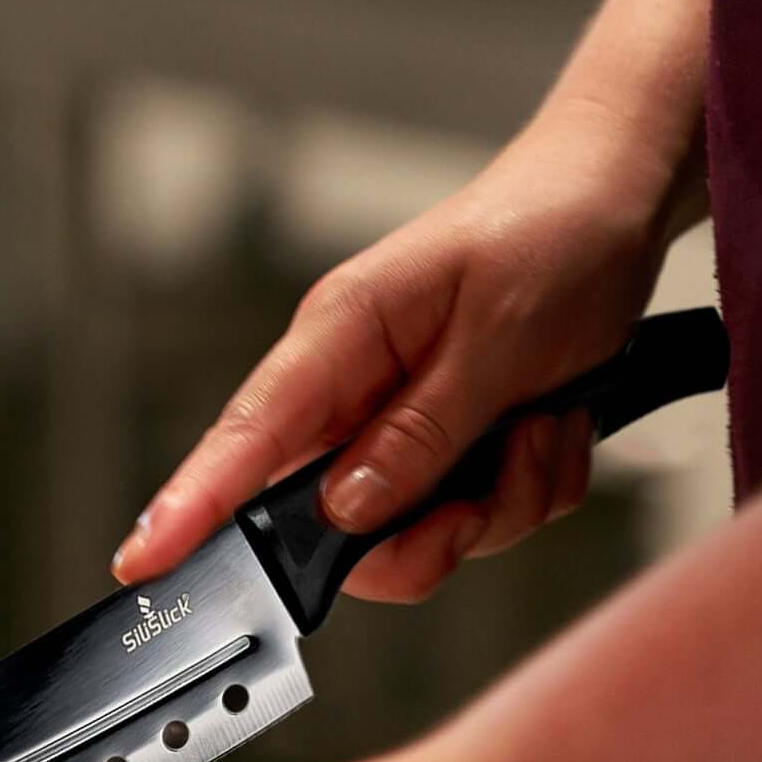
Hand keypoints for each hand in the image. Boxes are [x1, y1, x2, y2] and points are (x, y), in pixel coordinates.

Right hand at [112, 110, 683, 601]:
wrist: (618, 201)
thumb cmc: (550, 233)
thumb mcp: (497, 334)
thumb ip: (420, 431)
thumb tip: (345, 510)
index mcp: (340, 339)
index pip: (246, 437)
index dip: (191, 506)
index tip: (143, 560)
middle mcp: (355, 392)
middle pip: (336, 524)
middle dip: (421, 533)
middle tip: (481, 496)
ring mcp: (400, 426)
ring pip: (418, 533)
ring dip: (497, 502)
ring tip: (540, 424)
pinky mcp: (448, 449)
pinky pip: (480, 520)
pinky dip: (531, 487)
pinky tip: (553, 423)